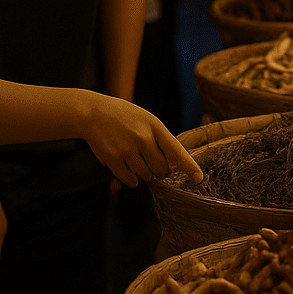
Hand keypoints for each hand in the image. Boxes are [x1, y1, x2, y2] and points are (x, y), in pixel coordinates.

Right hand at [81, 92, 202, 188]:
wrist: (93, 113)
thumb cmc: (124, 117)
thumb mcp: (146, 119)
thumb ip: (159, 139)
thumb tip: (172, 165)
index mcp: (154, 125)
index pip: (176, 150)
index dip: (188, 166)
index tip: (199, 178)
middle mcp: (142, 138)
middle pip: (161, 169)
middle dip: (161, 170)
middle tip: (153, 162)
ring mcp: (127, 150)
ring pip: (146, 176)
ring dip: (145, 174)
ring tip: (136, 158)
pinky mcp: (113, 160)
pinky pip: (130, 180)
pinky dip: (132, 180)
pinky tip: (128, 168)